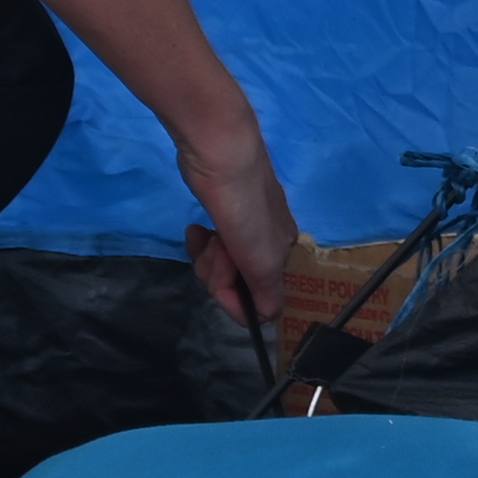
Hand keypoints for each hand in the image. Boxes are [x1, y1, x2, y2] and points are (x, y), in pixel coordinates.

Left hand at [186, 180, 311, 340]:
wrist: (223, 158)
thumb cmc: (245, 211)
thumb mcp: (263, 261)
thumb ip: (267, 295)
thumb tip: (267, 318)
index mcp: (281, 254)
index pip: (257, 297)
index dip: (233, 296)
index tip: (220, 282)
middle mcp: (267, 241)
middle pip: (235, 281)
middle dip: (218, 272)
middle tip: (216, 251)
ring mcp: (244, 224)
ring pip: (220, 263)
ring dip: (207, 256)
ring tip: (205, 236)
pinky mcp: (224, 209)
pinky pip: (211, 242)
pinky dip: (201, 241)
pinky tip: (195, 230)